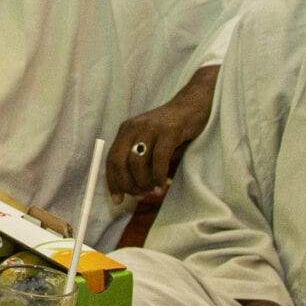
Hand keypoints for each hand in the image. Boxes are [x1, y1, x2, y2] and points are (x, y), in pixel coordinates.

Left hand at [107, 67, 217, 195]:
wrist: (194, 104)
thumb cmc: (173, 130)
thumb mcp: (151, 143)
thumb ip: (140, 162)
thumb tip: (131, 191)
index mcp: (126, 131)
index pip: (111, 160)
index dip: (113, 182)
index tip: (118, 200)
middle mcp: (134, 128)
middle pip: (120, 162)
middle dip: (128, 185)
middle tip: (140, 196)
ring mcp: (151, 128)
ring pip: (137, 162)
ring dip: (144, 182)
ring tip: (154, 191)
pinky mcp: (169, 130)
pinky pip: (159, 158)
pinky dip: (159, 176)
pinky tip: (163, 185)